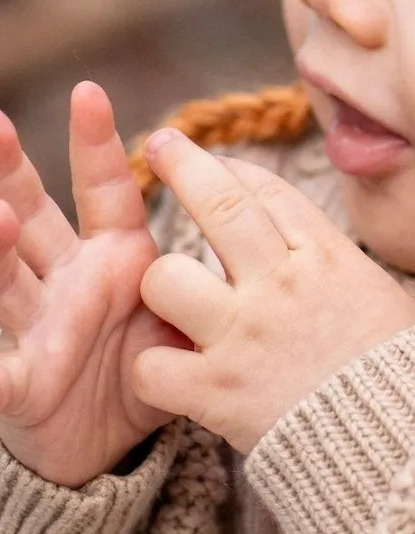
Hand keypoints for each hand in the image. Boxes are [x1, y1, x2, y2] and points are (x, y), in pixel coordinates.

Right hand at [0, 82, 183, 486]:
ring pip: (7, 281)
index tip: (92, 92)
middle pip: (33, 217)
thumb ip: (208, 273)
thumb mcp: (183, 314)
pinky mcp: (21, 384)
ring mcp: (37, 329)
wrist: (108, 442)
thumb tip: (269, 232)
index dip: (97, 144)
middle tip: (0, 128)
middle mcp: (65, 281)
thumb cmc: (145, 364)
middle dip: (14, 174)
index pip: (104, 190)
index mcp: (112, 257)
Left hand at [132, 129, 414, 451]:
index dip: (234, 171)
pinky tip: (166, 373)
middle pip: (218, 205)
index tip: (215, 163)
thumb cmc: (406, 375)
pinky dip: (152, 370)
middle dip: (184, 166)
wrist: (408, 439)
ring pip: (166, 279)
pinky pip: (151, 366)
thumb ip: (335, 271)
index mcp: (327, 257)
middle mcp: (280, 283)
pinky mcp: (218, 391)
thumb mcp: (382, 297)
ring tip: (167, 301)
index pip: (268, 193)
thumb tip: (311, 252)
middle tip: (163, 145)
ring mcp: (244, 334)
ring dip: (160, 287)